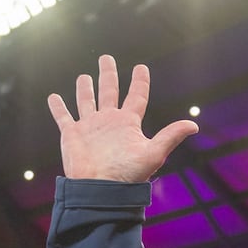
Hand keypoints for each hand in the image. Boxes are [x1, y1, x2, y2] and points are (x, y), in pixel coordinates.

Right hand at [46, 55, 197, 181]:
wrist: (101, 189)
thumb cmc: (128, 174)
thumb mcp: (154, 153)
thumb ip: (171, 136)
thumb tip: (194, 125)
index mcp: (128, 123)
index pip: (136, 96)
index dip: (139, 81)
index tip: (141, 67)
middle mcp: (109, 122)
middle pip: (109, 91)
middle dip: (108, 75)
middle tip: (106, 58)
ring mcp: (90, 127)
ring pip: (86, 101)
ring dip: (85, 89)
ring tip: (84, 77)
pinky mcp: (72, 135)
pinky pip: (64, 117)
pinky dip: (58, 107)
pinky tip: (54, 97)